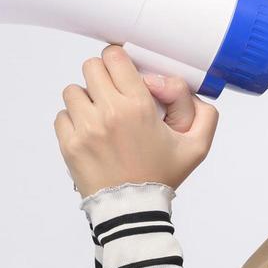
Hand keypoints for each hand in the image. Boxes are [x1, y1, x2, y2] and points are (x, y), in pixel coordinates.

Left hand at [54, 44, 218, 196]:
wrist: (133, 211)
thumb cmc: (162, 177)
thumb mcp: (196, 148)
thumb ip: (205, 115)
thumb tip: (187, 90)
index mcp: (138, 107)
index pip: (115, 57)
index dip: (119, 61)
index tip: (123, 73)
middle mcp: (109, 113)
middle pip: (91, 67)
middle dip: (102, 76)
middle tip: (111, 93)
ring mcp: (86, 129)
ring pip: (73, 90)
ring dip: (85, 99)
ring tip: (99, 115)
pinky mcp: (69, 144)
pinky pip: (62, 116)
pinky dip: (72, 121)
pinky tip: (89, 133)